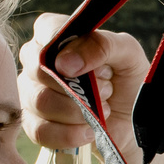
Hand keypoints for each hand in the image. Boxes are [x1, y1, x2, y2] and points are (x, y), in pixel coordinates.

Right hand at [17, 13, 145, 163]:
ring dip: (79, 110)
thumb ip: (102, 46)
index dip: (69, 49)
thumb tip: (65, 62)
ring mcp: (31, 93)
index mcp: (57, 33)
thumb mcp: (127, 55)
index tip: (93, 68)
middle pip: (39, 69)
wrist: (132, 123)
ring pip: (41, 102)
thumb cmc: (127, 80)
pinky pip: (40, 131)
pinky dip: (69, 134)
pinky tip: (88, 131)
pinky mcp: (33, 124)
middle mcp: (37, 60)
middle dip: (79, 85)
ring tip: (102, 110)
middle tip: (107, 90)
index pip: (47, 29)